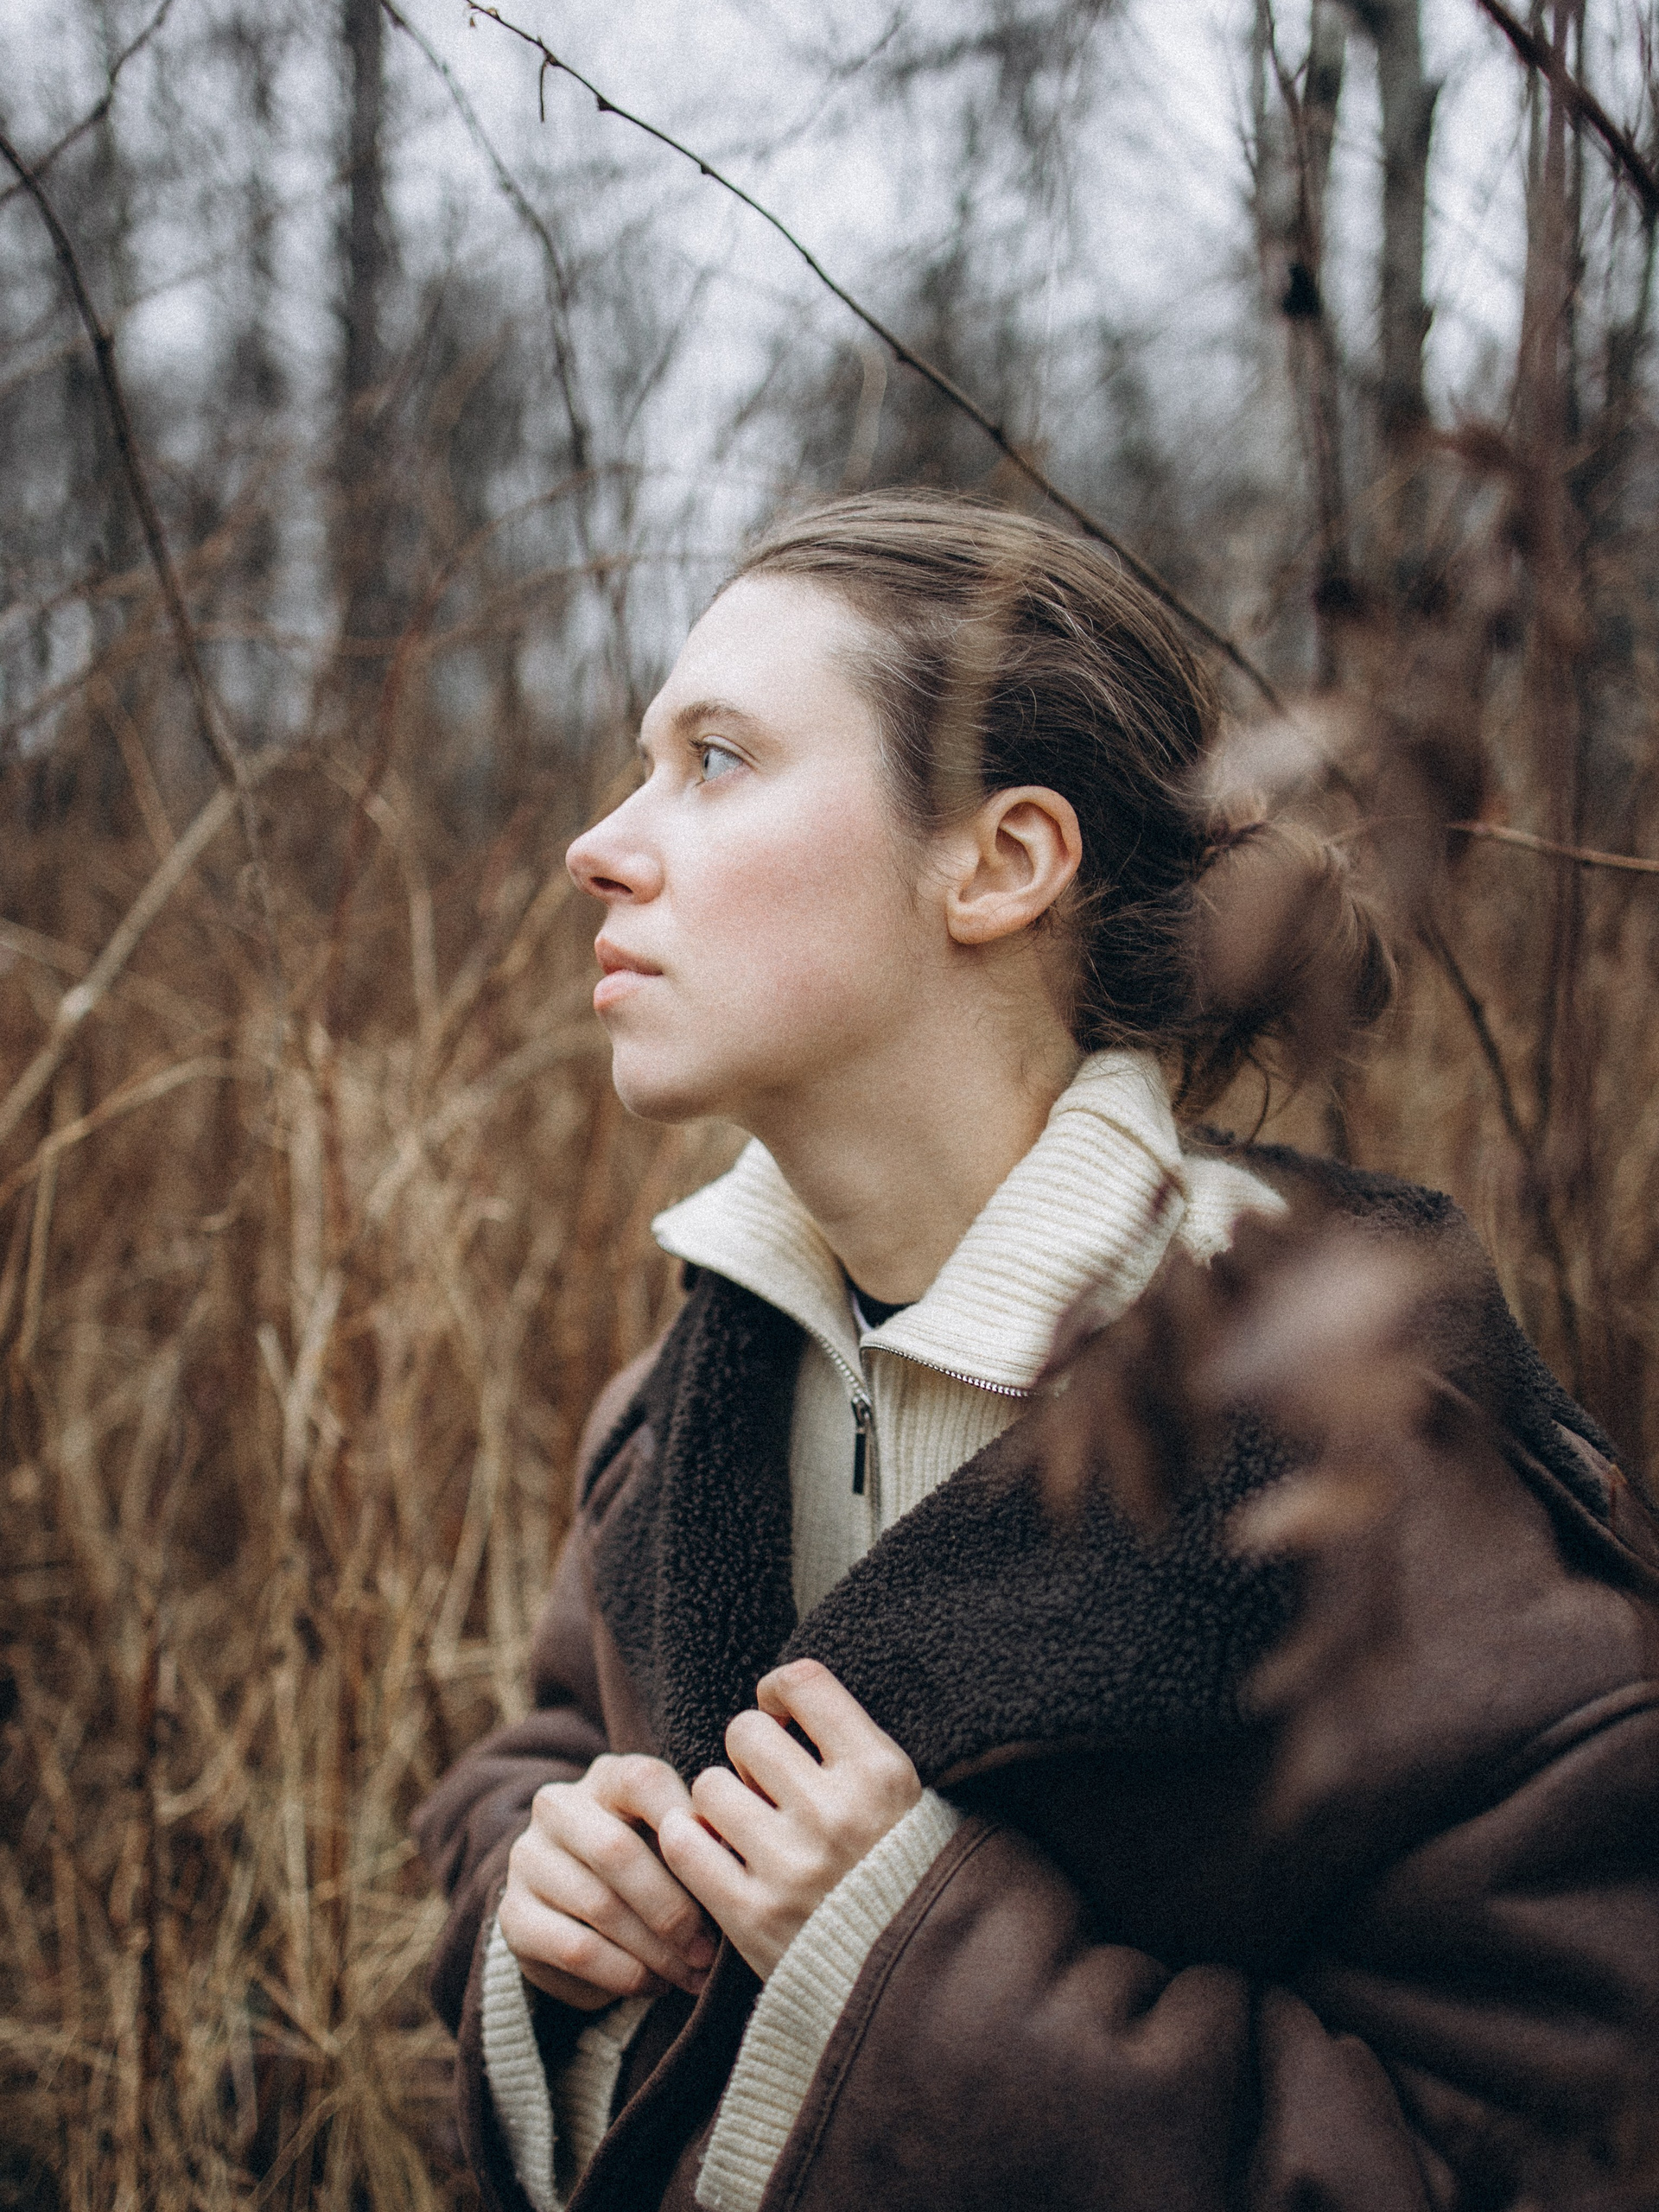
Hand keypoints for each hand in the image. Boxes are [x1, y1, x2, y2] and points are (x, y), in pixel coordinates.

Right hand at [499, 1753, 718, 2010]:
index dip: (686, 1823)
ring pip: (599, 1906)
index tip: (725, 1872)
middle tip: (709, 1951)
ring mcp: (528, 1859)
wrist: (578, 1912)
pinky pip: (576, 1950)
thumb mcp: (673, 1843)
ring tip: (692, 1974)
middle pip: (616, 1851)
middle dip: (672, 1908)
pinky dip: (625, 1974)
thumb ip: (699, 1841)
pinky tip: (655, 1985)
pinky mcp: (513, 1916)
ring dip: (655, 1951)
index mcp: (606, 1776)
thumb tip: (734, 1857)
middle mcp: (557, 1807)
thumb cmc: (650, 1867)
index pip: (644, 1780)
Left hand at [658, 1660, 921, 1981]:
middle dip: (747, 1753)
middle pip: (745, 1732)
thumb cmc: (900, 1873)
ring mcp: (793, 1866)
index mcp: (879, 1773)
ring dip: (719, 1800)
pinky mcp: (754, 1917)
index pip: (804, 1683)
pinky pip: (686, 1846)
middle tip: (763, 1782)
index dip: (778, 1690)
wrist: (913, 1979)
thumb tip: (778, 1703)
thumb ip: (848, 1748)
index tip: (779, 1713)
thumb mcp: (901, 1795)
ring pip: (709, 1785)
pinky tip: (709, 1849)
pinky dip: (688, 1841)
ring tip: (745, 1825)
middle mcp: (836, 1812)